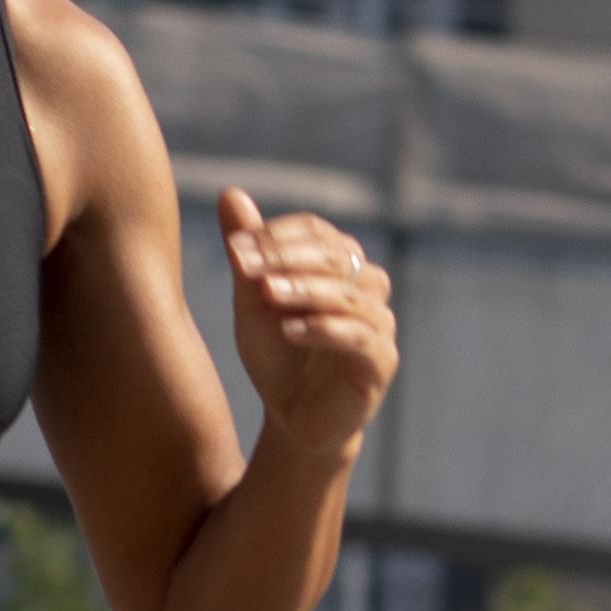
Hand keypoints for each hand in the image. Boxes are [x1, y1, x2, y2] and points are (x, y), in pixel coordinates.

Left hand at [221, 189, 398, 449]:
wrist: (293, 418)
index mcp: (341, 266)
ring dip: (305, 290)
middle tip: (246, 265)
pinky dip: (324, 329)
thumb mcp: (253, 300)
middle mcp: (368, 288)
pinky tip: (288, 330)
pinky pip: (360, 338)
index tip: (237, 249)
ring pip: (351, 295)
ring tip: (267, 294)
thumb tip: (229, 192)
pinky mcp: (381, 364)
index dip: (278, 235)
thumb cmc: (278, 356)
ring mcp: (379, 326)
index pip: (318, 233)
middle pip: (339, 257)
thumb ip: (247, 251)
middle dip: (288, 258)